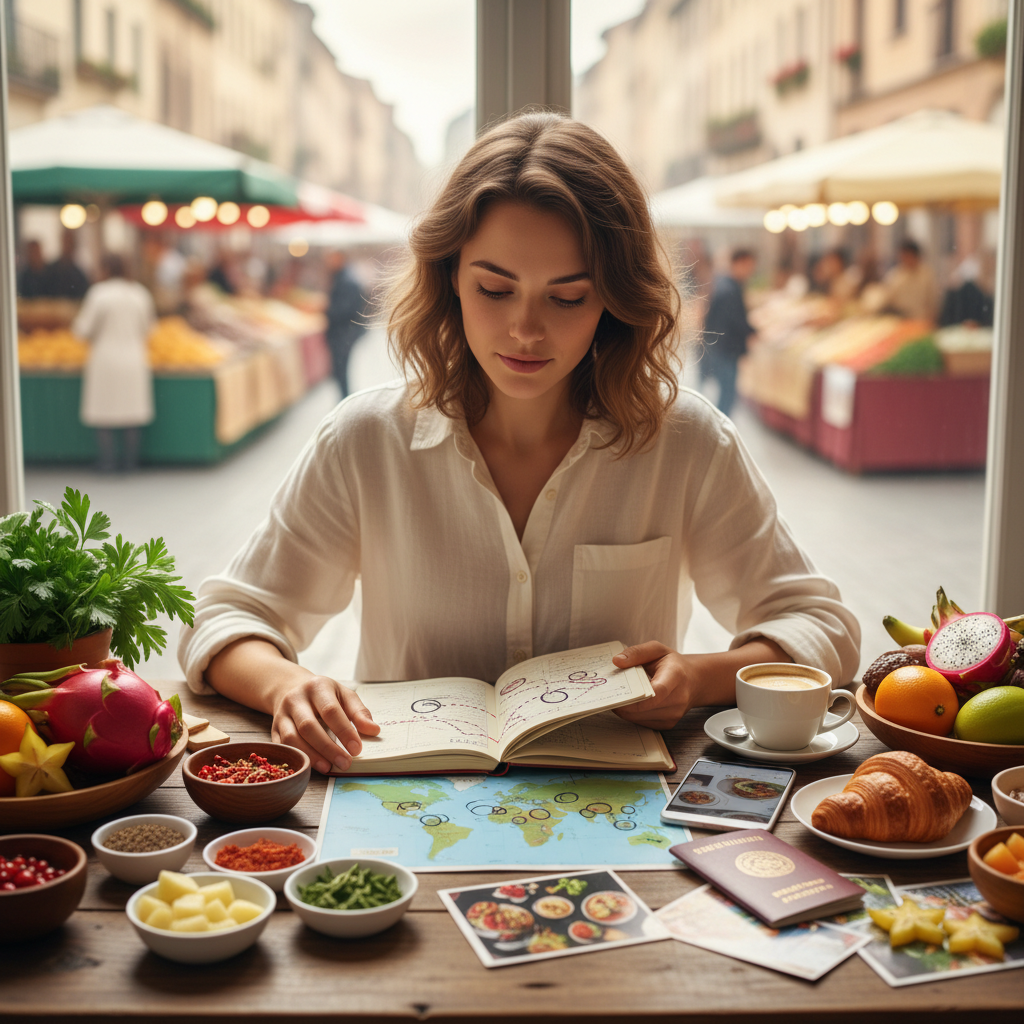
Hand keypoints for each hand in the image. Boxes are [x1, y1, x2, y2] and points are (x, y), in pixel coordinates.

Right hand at [271, 675, 379, 774]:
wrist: (290, 688)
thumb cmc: (324, 695)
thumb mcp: (344, 695)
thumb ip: (359, 712)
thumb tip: (374, 730)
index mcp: (317, 687)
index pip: (330, 711)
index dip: (344, 731)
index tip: (357, 749)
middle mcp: (296, 699)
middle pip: (309, 726)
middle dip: (328, 748)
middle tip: (345, 763)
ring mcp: (281, 714)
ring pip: (291, 738)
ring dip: (311, 755)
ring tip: (328, 768)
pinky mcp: (274, 729)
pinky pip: (282, 746)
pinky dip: (297, 757)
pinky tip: (311, 767)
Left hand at [611, 636, 791, 730]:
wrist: (700, 679)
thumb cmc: (675, 662)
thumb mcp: (657, 648)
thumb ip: (637, 653)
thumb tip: (617, 661)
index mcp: (675, 682)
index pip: (655, 695)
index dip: (635, 698)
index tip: (617, 694)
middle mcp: (675, 704)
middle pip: (642, 711)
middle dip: (621, 704)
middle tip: (604, 694)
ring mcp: (672, 718)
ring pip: (640, 720)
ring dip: (625, 710)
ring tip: (613, 696)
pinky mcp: (667, 725)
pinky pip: (643, 724)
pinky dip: (632, 715)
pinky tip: (625, 703)